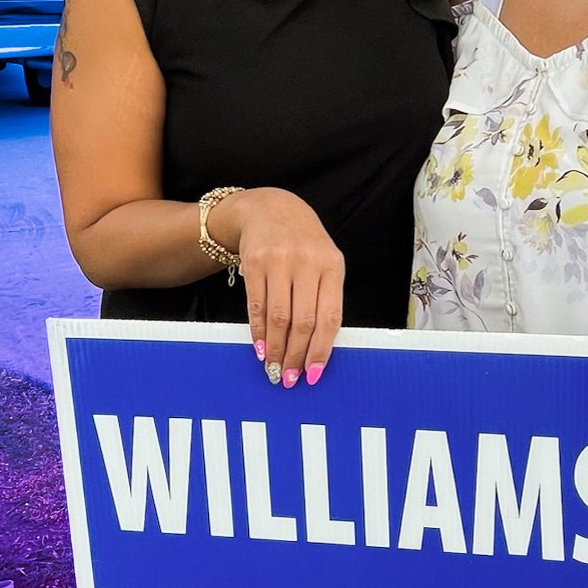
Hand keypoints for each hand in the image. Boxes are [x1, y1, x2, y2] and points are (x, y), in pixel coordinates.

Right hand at [212, 188, 344, 386]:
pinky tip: (260, 348)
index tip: (314, 374)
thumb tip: (318, 349)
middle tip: (290, 378)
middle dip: (296, 355)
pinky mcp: (254, 262)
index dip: (321, 350)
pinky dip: (258, 332)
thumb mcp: (325, 263)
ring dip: (275, 349)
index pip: (329, 317)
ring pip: (277, 317)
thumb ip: (325, 299)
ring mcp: (279, 261)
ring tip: (274, 368)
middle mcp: (307, 262)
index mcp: (332, 265)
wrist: (271, 209)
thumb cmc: (304, 244)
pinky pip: (256, 306)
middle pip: (302, 321)